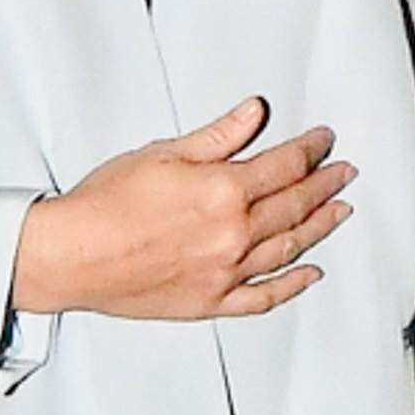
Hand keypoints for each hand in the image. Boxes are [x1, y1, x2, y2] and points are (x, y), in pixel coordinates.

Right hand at [11, 96, 352, 322]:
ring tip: (338, 212)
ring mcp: (226, 272)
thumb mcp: (163, 154)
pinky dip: (292, 284)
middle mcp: (233, 235)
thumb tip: (253, 113)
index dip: (311, 149)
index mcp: (223, 192)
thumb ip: (217, 137)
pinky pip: (264, 295)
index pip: (286, 165)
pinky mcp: (211, 301)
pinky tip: (309, 273)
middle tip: (343, 173)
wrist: (71, 256)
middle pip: (295, 205)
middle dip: (325, 184)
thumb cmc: (106, 205)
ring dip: (319, 227)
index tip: (323, 140)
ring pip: (289, 248)